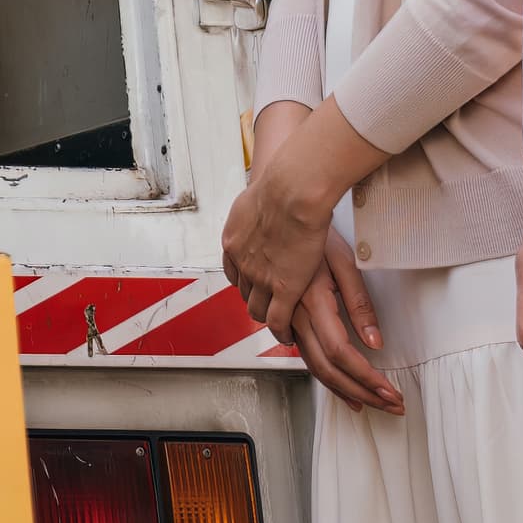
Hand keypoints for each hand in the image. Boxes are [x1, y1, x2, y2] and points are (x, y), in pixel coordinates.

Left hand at [221, 98, 379, 334]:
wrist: (291, 191)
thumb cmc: (281, 186)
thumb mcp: (255, 197)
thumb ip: (253, 210)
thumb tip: (258, 205)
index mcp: (233, 240)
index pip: (232, 271)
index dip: (244, 280)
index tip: (254, 283)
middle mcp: (241, 262)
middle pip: (242, 291)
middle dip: (254, 299)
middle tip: (268, 304)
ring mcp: (260, 278)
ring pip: (256, 309)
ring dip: (266, 316)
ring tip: (278, 323)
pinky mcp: (283, 289)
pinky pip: (277, 320)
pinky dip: (281, 332)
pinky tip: (287, 335)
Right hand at [285, 238, 400, 414]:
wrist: (280, 208)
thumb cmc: (313, 231)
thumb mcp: (345, 263)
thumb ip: (360, 305)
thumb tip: (376, 342)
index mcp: (312, 301)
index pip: (341, 353)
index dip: (366, 378)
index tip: (389, 393)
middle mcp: (294, 313)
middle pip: (325, 368)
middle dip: (359, 391)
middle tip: (386, 404)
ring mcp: (283, 313)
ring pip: (309, 363)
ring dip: (340, 387)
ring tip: (364, 401)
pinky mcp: (279, 311)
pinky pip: (297, 349)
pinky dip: (319, 370)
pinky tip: (332, 376)